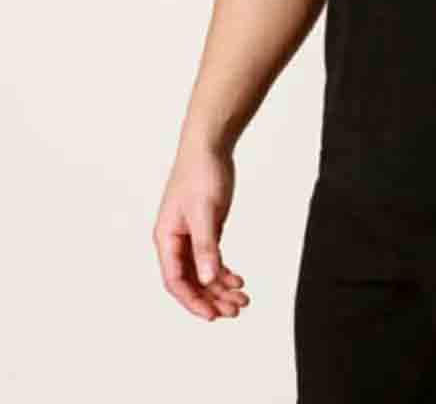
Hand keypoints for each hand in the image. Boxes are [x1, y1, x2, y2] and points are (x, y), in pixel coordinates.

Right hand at [153, 146, 249, 320]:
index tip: (212, 316)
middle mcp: (175, 241)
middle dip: (212, 298)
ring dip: (221, 288)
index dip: (192, 301)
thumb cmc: (201, 174)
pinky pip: (212, 258)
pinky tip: (237, 280)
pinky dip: (224, 271)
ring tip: (242, 300)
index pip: (176, 280)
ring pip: (203, 271)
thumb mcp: (205, 211)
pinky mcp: (206, 229)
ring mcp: (190, 236)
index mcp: (166, 238)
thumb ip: (206, 246)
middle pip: (191, 280)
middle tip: (236, 310)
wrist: (209, 146)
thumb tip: (208, 278)